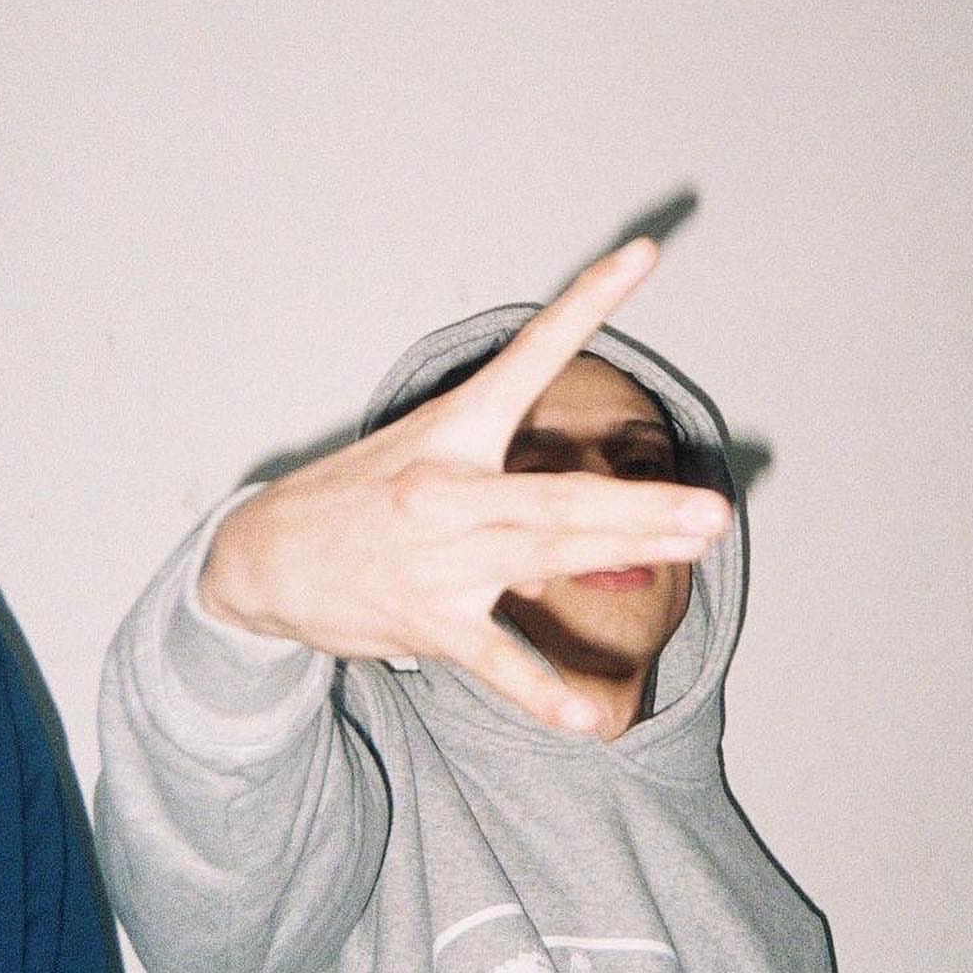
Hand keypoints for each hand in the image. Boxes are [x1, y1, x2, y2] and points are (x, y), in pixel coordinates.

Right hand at [199, 239, 730, 731]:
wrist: (258, 557)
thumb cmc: (353, 500)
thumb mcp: (420, 447)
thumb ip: (500, 453)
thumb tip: (573, 469)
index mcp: (452, 433)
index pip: (529, 356)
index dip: (587, 303)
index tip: (646, 253)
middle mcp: (449, 488)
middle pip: (559, 491)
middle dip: (642, 501)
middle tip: (714, 508)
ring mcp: (440, 558)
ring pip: (544, 553)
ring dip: (623, 550)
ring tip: (694, 544)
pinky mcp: (427, 620)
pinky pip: (495, 660)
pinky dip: (541, 691)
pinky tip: (587, 719)